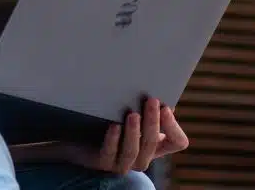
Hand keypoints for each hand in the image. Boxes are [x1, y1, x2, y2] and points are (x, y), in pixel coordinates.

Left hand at [60, 98, 188, 174]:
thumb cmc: (108, 119)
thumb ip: (145, 106)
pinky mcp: (102, 163)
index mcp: (154, 144)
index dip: (173, 126)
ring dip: (135, 132)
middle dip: (153, 121)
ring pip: (133, 152)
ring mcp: (122, 163)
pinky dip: (113, 140)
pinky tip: (114, 126)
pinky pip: (110, 154)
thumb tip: (158, 91)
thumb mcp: (130, 112)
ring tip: (133, 114)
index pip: (177, 142)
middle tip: (151, 101)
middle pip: (152, 143)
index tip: (166, 106)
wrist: (76, 137)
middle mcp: (142, 157)